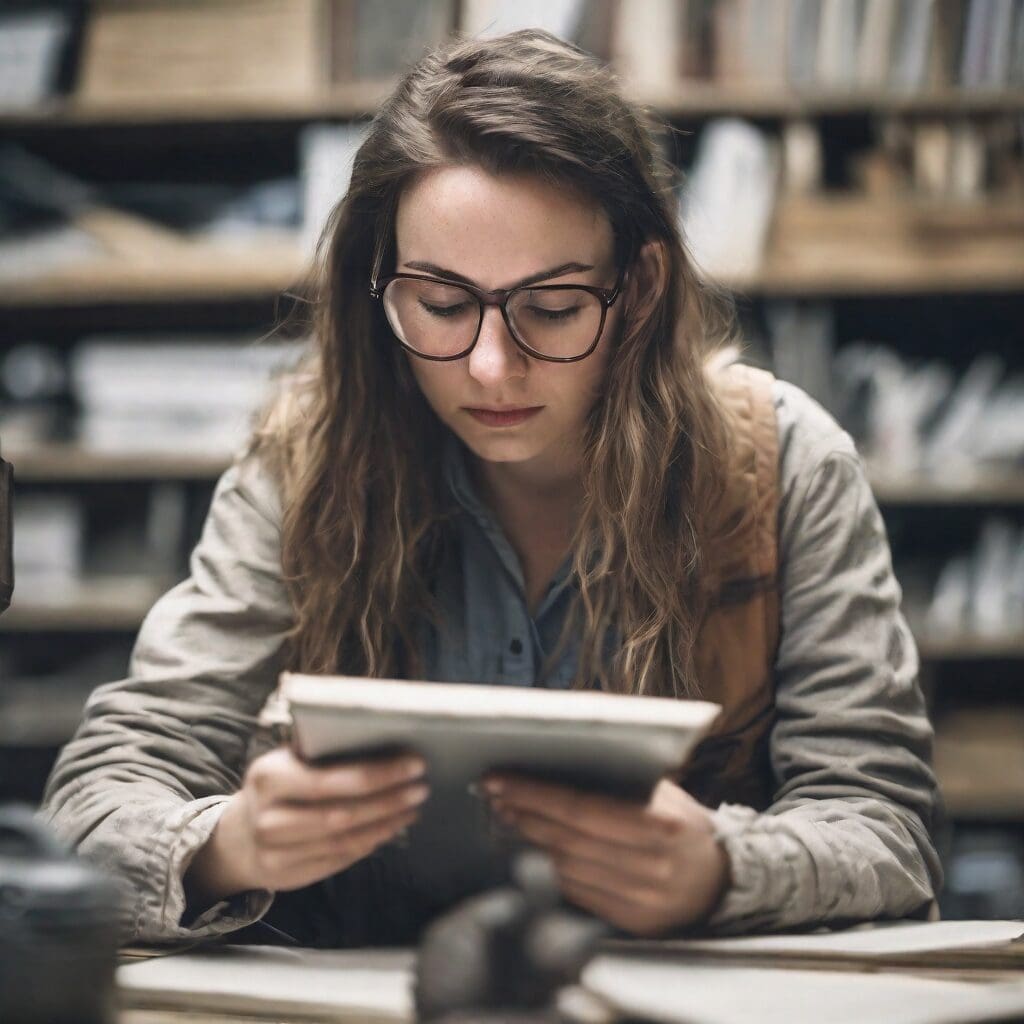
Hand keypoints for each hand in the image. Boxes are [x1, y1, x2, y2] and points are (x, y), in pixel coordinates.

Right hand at [185, 747, 428, 902]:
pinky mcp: (289, 876)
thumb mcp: (286, 761)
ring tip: (413, 806)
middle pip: (342, 813)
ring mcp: (276, 852)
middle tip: (421, 787)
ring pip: (345, 840)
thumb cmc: (277, 786)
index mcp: (268, 776)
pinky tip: (391, 827)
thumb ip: (321, 752)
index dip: (377, 774)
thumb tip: (381, 739)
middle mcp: (268, 818)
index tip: (413, 763)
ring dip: (386, 822)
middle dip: (389, 800)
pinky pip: (340, 858)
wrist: (238, 836)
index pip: (331, 779)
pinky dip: (371, 841)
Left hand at [482, 776, 729, 935]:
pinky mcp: (633, 922)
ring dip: (531, 842)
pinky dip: (551, 869)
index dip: (535, 795)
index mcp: (662, 823)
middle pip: (568, 838)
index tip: (502, 781)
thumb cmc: (686, 828)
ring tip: (511, 818)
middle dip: (525, 815)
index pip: (582, 807)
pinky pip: (578, 893)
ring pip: (567, 868)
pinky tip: (536, 849)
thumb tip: (563, 764)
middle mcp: (652, 865)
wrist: (722, 882)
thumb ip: (624, 784)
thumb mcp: (666, 795)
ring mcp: (643, 899)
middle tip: (497, 796)